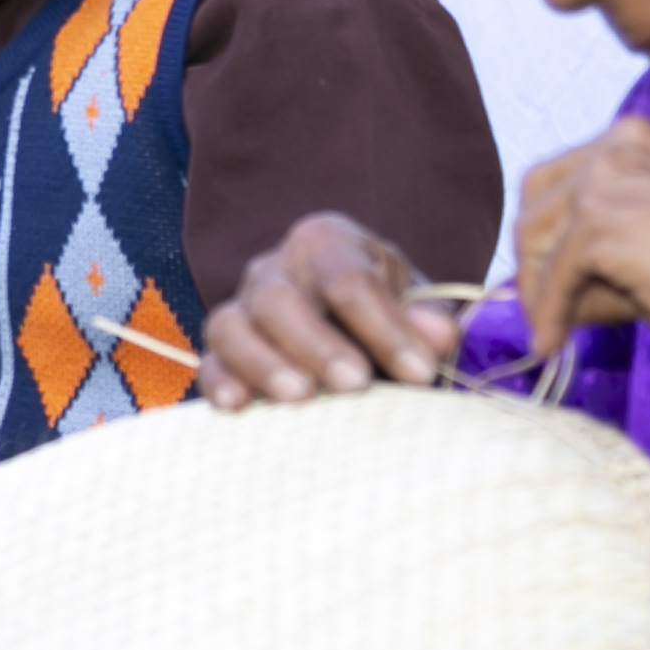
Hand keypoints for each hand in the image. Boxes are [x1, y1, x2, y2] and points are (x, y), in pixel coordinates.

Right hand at [200, 213, 459, 408]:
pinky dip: (220, 383)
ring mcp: (240, 308)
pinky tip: (240, 407)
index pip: (348, 278)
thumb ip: (429, 320)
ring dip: (265, 363)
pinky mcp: (221, 353)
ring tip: (301, 397)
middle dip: (319, 343)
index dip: (385, 326)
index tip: (420, 372)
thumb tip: (439, 334)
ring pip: (233, 327)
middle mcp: (274, 268)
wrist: (351, 335)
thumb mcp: (418, 309)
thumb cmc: (386, 318)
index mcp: (326, 242)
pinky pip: (210, 362)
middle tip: (355, 383)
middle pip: (281, 298)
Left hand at [513, 114, 649, 357]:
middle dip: (532, 252)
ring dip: (537, 286)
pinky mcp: (598, 219)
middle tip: (541, 300)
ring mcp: (608, 176)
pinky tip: (553, 341)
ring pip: (537, 233)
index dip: (549, 224)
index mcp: (644, 136)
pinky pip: (554, 273)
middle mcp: (622, 141)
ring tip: (551, 327)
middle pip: (539, 195)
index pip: (566, 174)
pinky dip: (548, 311)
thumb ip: (602, 248)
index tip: (546, 267)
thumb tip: (536, 288)